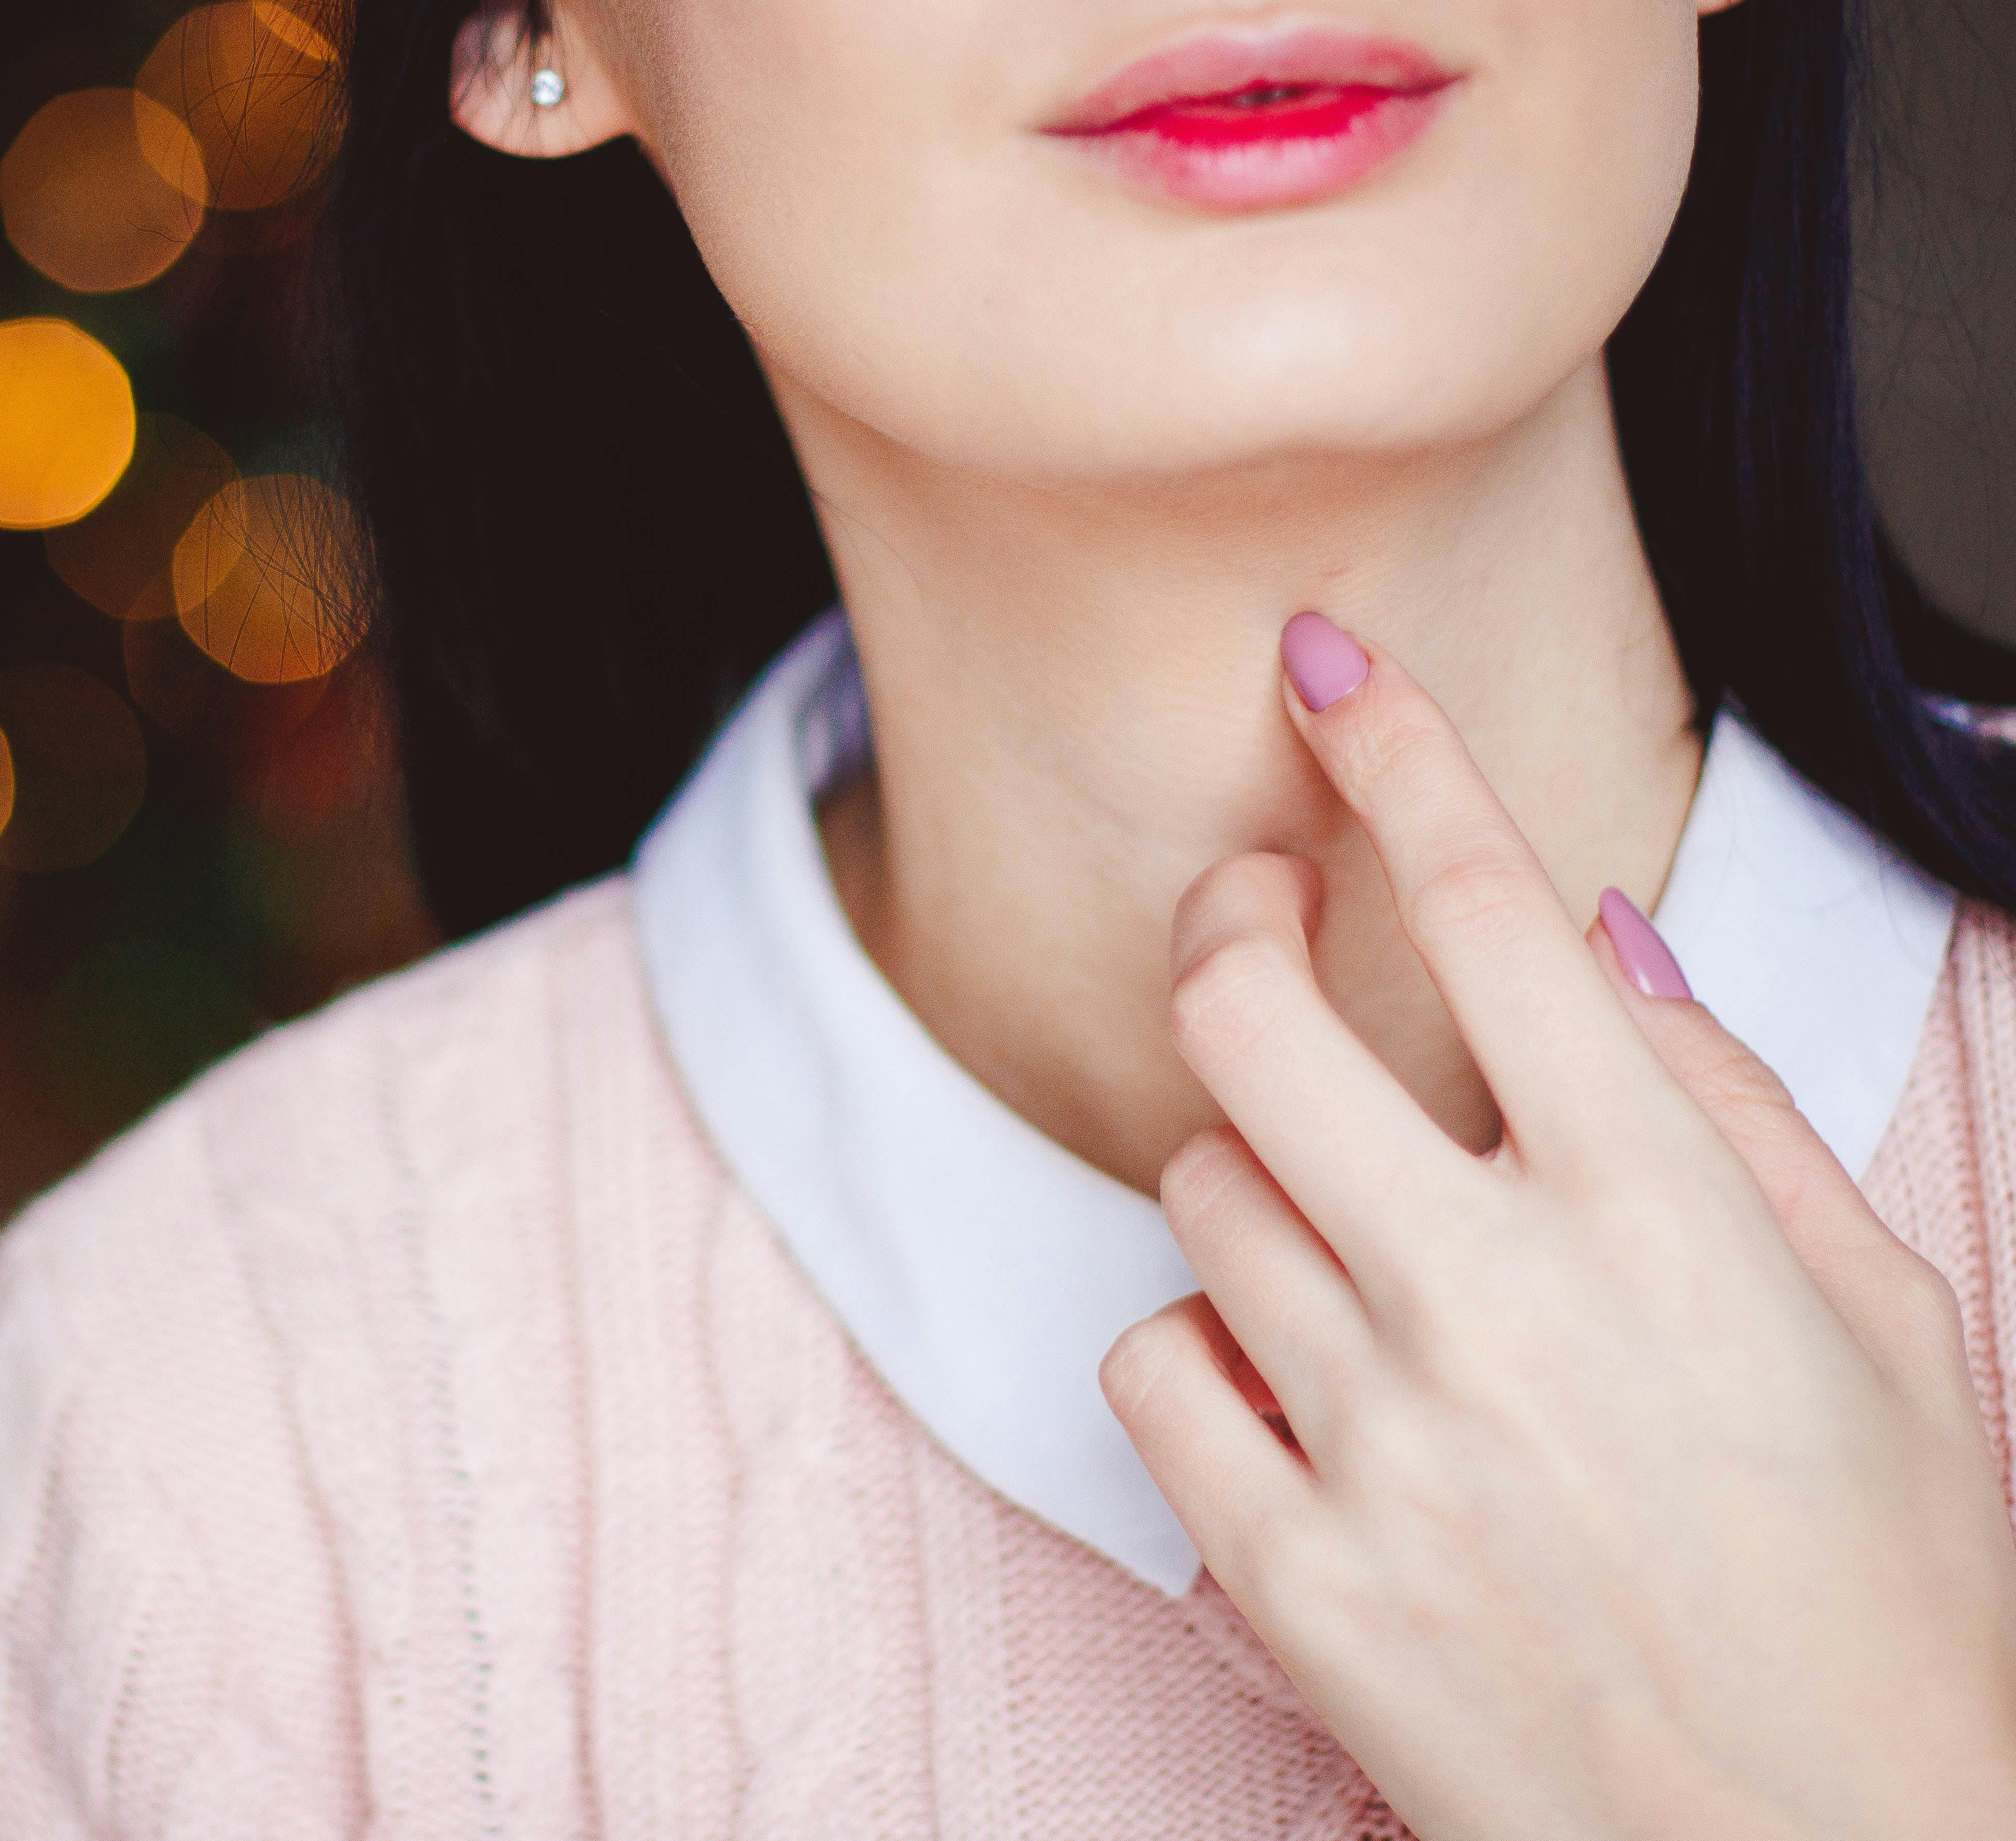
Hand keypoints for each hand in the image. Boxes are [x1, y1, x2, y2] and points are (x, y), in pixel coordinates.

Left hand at [1098, 612, 2015, 1840]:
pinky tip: (1297, 1391)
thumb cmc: (1893, 1600)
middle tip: (1249, 905)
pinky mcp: (1289, 1574)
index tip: (1318, 666)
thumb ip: (1736, 1109)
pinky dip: (1202, 1352)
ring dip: (1254, 1174)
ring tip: (1350, 1240)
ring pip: (1197, 1191)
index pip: (1484, 909)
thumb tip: (1601, 932)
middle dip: (1227, 916)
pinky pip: (1150, 1369)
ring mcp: (1374, 1443)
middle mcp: (1495, 1306)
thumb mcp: (1889, 1329)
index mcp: (1664, 1221)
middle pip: (1248, 1014)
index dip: (1391, 751)